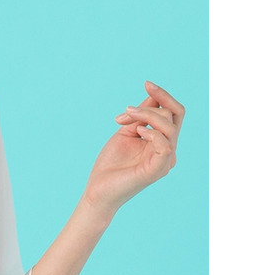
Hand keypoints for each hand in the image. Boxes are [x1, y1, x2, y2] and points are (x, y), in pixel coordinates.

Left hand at [83, 81, 184, 215]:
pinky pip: (165, 144)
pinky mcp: (158, 169)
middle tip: (131, 105)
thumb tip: (152, 95)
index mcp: (162, 141)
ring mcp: (165, 160)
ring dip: (146, 115)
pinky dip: (152, 132)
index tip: (146, 83)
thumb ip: (140, 117)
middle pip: (175, 115)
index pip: (173, 113)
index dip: (162, 96)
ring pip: (169, 126)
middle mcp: (168, 150)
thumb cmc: (111, 164)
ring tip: (124, 117)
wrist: (98, 191)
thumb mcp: (126, 133)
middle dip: (155, 102)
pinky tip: (137, 132)